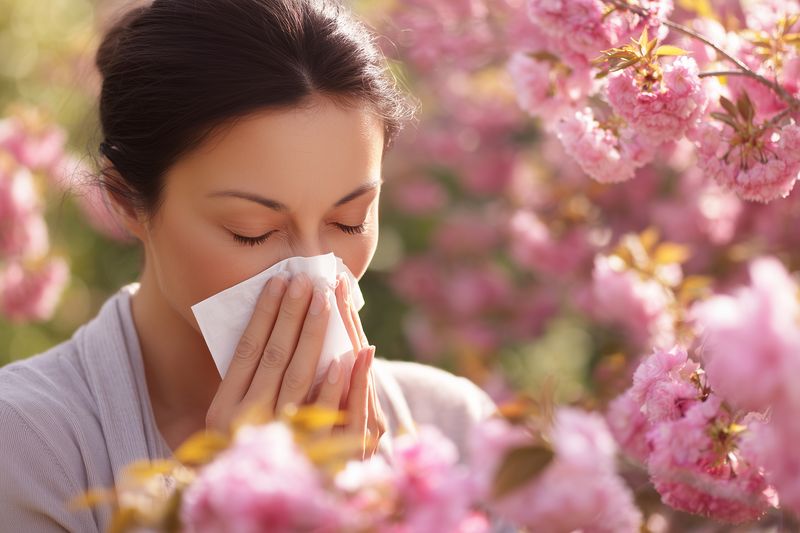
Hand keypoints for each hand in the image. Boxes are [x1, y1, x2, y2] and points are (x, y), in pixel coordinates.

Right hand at [204, 271, 383, 460]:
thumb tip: (270, 327)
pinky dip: (336, 384)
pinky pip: (324, 413)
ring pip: (299, 377)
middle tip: (307, 279)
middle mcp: (246, 422)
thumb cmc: (247, 447)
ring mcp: (276, 437)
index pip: (246, 350)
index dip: (264, 314)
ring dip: (313, 335)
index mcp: (222, 409)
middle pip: (274, 357)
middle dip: (292, 314)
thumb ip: (248, 381)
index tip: (278, 281)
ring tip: (325, 300)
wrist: (254, 507)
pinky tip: (346, 356)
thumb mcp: (234, 418)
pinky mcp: (307, 453)